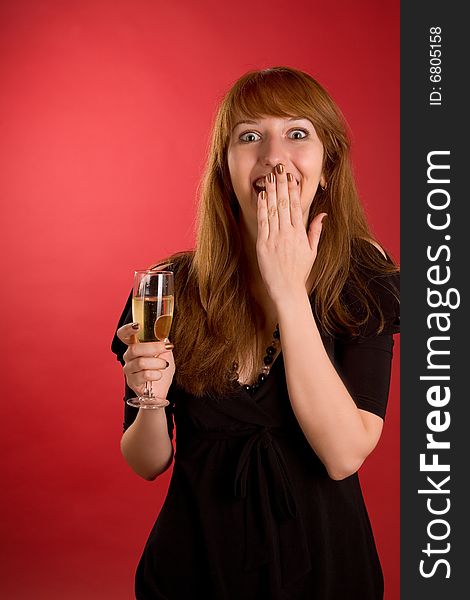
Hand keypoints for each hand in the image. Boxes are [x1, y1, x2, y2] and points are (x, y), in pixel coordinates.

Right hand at [116, 323, 174, 398]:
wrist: (162, 388)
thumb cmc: (161, 368)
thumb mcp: (164, 352)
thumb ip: (162, 343)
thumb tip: (164, 336)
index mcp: (134, 346)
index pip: (123, 335)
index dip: (127, 329)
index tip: (137, 326)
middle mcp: (128, 357)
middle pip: (134, 348)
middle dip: (154, 347)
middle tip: (167, 347)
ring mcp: (129, 369)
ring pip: (140, 362)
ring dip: (157, 363)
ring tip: (164, 364)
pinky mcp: (132, 382)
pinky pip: (143, 375)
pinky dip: (155, 374)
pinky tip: (159, 375)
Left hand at [256, 164, 326, 302]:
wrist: (287, 290)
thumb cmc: (299, 272)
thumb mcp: (312, 251)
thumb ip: (316, 231)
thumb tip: (322, 214)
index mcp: (300, 234)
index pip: (297, 206)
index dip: (294, 190)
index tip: (292, 177)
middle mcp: (288, 234)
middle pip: (285, 204)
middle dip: (282, 185)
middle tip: (280, 169)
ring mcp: (275, 239)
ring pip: (273, 210)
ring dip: (272, 192)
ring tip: (270, 177)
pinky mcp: (263, 245)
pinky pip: (262, 222)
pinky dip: (262, 208)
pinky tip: (262, 196)